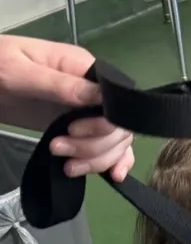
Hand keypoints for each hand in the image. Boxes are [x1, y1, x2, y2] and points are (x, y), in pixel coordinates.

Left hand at [0, 37, 133, 180]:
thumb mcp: (19, 72)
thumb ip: (58, 83)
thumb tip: (99, 97)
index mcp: (84, 69)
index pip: (114, 102)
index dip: (101, 123)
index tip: (71, 131)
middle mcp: (93, 90)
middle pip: (118, 126)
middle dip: (93, 146)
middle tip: (57, 149)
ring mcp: (86, 110)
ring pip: (115, 141)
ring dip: (97, 159)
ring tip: (67, 166)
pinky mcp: (79, 127)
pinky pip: (109, 144)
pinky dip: (115, 160)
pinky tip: (113, 175)